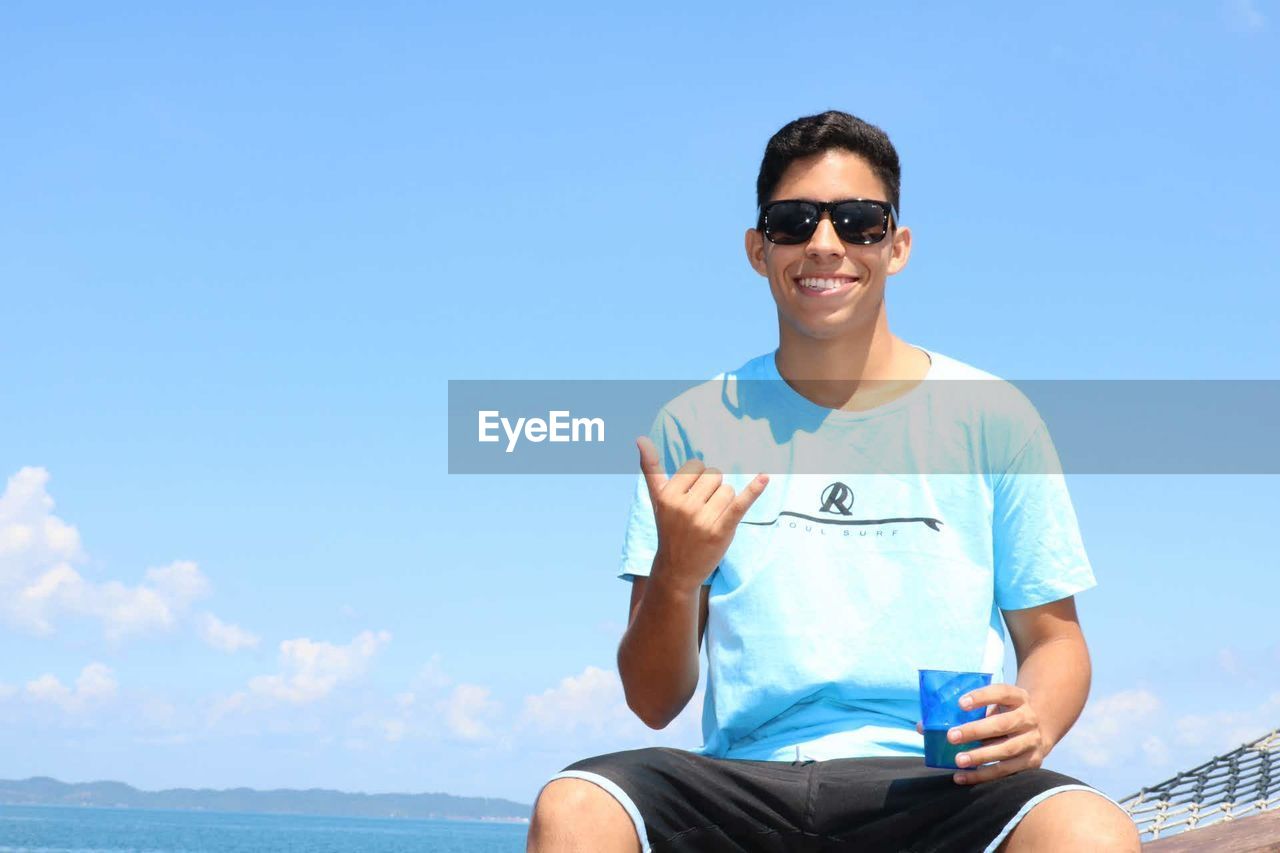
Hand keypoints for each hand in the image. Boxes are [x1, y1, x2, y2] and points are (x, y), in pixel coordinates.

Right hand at [637, 436, 767, 592]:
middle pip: (715, 476)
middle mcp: (684, 506)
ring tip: (711, 520)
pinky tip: (765, 477)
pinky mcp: (721, 531)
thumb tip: (640, 438)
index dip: (697, 480)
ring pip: (728, 490)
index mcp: (668, 494)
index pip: (696, 466)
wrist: (677, 570)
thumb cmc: (669, 528)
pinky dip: (753, 490)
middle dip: (713, 490)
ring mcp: (702, 520)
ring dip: (725, 503)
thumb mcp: (657, 499)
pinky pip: (739, 504)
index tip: (690, 498)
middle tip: (701, 512)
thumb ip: (650, 467)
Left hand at [914, 683, 1047, 784]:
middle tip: (951, 736)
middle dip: (976, 730)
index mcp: (1018, 697)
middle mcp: (1029, 718)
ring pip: (1007, 749)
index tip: (960, 704)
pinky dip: (983, 775)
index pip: (1001, 692)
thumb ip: (962, 712)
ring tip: (958, 760)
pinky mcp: (1032, 762)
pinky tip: (962, 776)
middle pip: (1003, 723)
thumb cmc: (1003, 714)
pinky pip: (1006, 770)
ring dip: (980, 756)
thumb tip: (923, 726)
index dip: (982, 696)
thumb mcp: (991, 705)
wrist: (1039, 729)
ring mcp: (1033, 740)